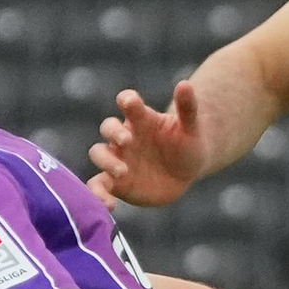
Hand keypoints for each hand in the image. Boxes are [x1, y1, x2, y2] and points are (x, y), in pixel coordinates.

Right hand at [87, 81, 203, 208]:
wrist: (185, 172)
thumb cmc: (187, 144)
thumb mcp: (191, 128)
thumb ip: (188, 108)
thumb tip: (185, 83)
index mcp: (142, 120)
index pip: (128, 102)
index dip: (126, 100)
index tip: (129, 102)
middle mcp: (125, 137)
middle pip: (108, 127)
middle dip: (113, 132)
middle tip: (127, 142)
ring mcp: (118, 158)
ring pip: (98, 153)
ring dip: (106, 161)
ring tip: (122, 172)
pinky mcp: (115, 182)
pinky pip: (98, 186)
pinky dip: (97, 194)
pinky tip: (109, 204)